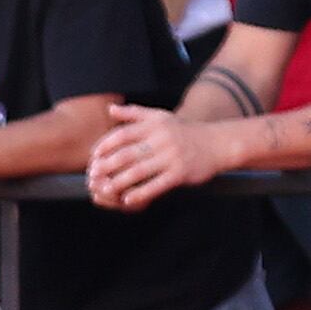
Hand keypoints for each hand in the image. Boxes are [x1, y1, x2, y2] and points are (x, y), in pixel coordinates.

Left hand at [87, 105, 228, 213]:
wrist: (218, 143)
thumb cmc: (185, 131)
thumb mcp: (161, 117)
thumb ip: (134, 113)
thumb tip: (109, 109)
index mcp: (154, 125)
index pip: (123, 134)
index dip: (105, 146)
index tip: (93, 157)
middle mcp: (161, 139)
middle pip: (127, 153)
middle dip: (107, 166)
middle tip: (92, 176)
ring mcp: (171, 156)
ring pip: (139, 171)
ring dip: (119, 182)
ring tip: (105, 190)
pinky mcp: (180, 173)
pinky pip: (156, 185)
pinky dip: (140, 193)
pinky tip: (128, 200)